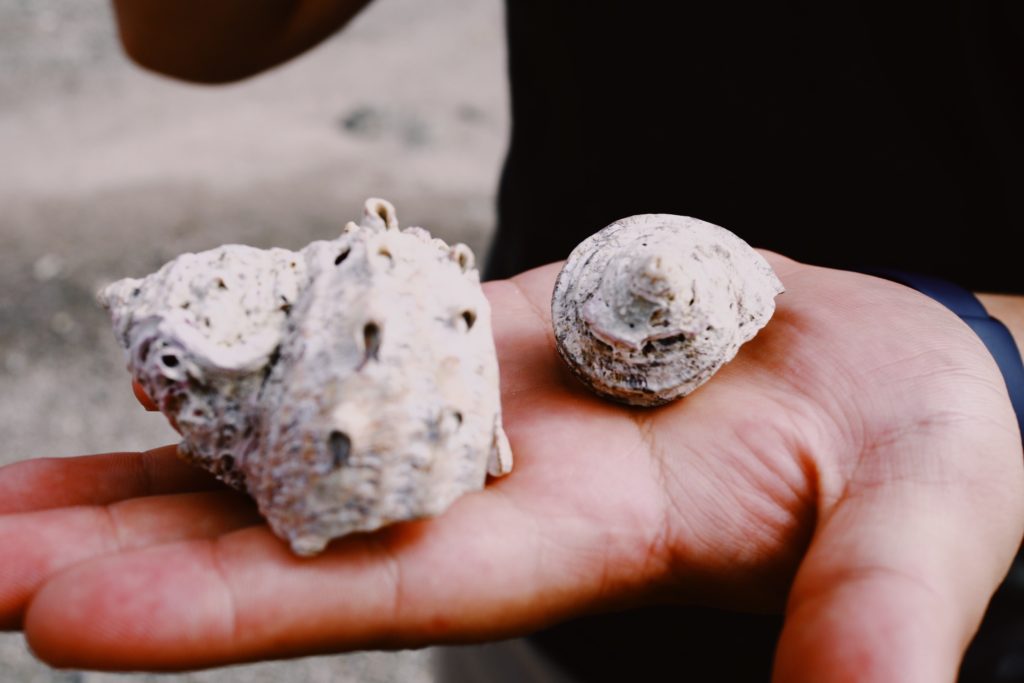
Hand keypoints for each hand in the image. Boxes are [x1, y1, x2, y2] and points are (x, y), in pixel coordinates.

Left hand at [1, 255, 1020, 680]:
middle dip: (134, 549)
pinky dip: (260, 346)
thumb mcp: (920, 532)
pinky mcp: (488, 337)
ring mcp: (486, 411)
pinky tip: (163, 354)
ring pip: (303, 433)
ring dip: (157, 456)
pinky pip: (357, 338)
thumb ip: (873, 625)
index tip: (69, 620)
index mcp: (589, 546)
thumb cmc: (918, 459)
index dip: (239, 606)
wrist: (882, 372)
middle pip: (298, 527)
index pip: (394, 589)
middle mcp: (507, 492)